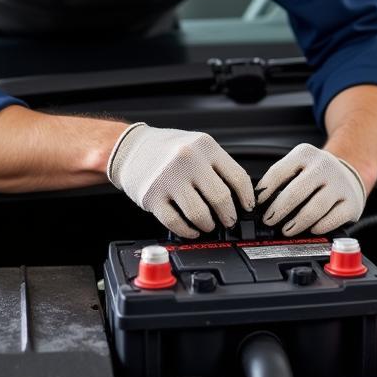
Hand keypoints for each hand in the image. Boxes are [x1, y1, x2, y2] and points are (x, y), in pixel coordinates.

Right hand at [107, 123, 254, 238]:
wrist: (129, 147)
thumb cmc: (166, 148)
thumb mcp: (196, 145)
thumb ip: (216, 165)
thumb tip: (240, 195)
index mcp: (204, 146)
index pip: (237, 177)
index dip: (247, 198)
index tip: (247, 207)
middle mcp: (187, 160)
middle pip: (221, 198)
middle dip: (229, 216)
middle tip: (229, 220)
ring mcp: (168, 179)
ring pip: (200, 214)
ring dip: (209, 225)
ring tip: (209, 225)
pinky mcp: (152, 197)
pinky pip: (176, 222)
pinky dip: (188, 231)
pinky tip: (191, 230)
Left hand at [256, 143, 366, 236]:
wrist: (348, 174)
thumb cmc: (316, 175)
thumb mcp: (298, 166)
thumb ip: (281, 179)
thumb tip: (260, 202)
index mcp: (305, 154)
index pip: (278, 172)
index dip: (265, 191)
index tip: (257, 203)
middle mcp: (324, 166)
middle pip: (295, 192)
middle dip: (278, 210)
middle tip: (269, 220)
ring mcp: (340, 184)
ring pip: (314, 208)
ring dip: (297, 223)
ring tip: (287, 229)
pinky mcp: (351, 202)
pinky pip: (332, 219)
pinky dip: (319, 227)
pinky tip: (311, 229)